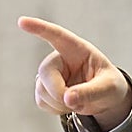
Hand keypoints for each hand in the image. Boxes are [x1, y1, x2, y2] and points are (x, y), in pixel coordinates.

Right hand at [18, 16, 131, 131]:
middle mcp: (60, 59)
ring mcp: (51, 74)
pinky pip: (41, 101)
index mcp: (77, 49)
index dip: (39, 28)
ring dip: (59, 103)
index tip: (22, 21)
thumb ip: (91, 92)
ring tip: (79, 102)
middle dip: (57, 92)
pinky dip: (55, 109)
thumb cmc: (110, 86)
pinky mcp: (45, 89)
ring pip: (41, 89)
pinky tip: (68, 105)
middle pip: (45, 71)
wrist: (106, 99)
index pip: (56, 35)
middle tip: (74, 103)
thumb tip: (67, 98)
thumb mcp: (109, 88)